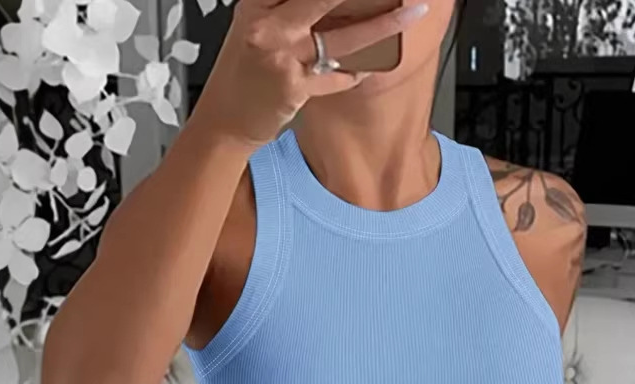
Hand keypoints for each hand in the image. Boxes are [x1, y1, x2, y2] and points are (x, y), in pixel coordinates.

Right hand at [192, 0, 429, 149]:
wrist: (223, 120)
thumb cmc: (244, 74)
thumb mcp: (258, 27)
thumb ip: (291, 9)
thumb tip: (337, 4)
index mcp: (258, 2)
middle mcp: (268, 24)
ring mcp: (281, 57)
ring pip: (341, 36)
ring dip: (382, 25)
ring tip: (411, 13)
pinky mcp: (293, 88)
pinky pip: (335, 77)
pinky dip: (353, 74)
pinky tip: (366, 69)